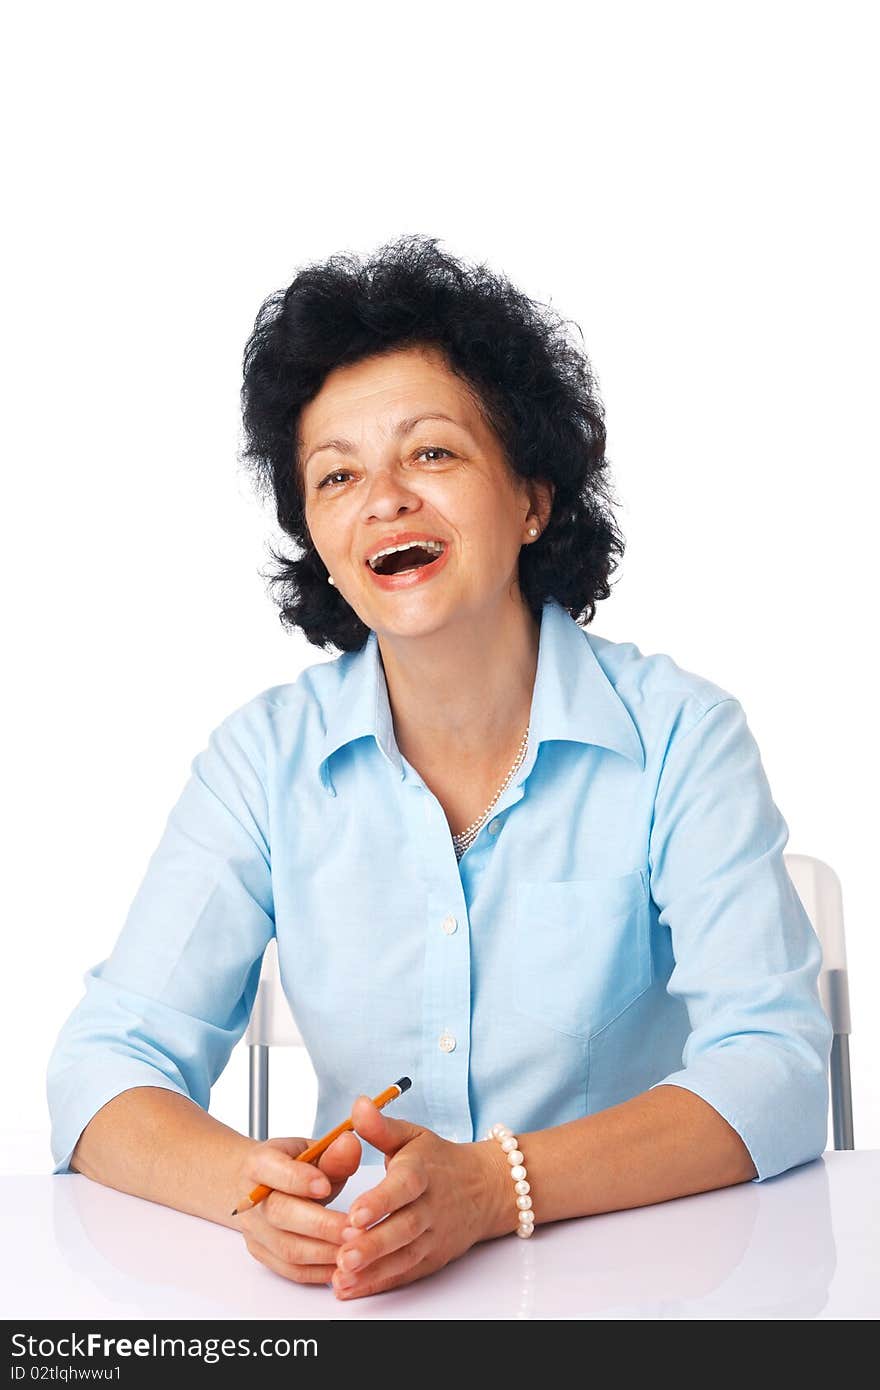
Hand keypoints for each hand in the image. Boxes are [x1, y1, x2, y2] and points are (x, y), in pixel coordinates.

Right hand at [234, 1131, 361, 1284]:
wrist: (259, 1185)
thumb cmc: (290, 1164)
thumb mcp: (311, 1150)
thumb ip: (333, 1152)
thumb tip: (350, 1144)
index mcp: (259, 1163)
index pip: (274, 1171)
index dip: (299, 1179)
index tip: (326, 1185)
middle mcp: (251, 1199)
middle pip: (280, 1215)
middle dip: (321, 1225)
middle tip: (355, 1229)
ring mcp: (254, 1231)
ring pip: (287, 1248)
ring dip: (325, 1252)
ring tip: (356, 1249)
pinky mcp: (263, 1254)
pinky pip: (291, 1270)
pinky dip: (319, 1271)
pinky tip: (343, 1265)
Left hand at [331, 1095, 503, 1299]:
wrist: (485, 1188)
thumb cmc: (437, 1160)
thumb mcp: (412, 1136)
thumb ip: (380, 1126)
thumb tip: (358, 1104)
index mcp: (422, 1172)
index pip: (404, 1187)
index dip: (381, 1200)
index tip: (355, 1213)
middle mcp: (431, 1206)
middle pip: (405, 1228)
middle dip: (374, 1244)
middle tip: (343, 1255)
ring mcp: (434, 1236)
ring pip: (405, 1256)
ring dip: (374, 1270)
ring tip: (342, 1277)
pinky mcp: (432, 1258)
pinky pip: (406, 1273)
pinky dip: (380, 1283)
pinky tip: (352, 1289)